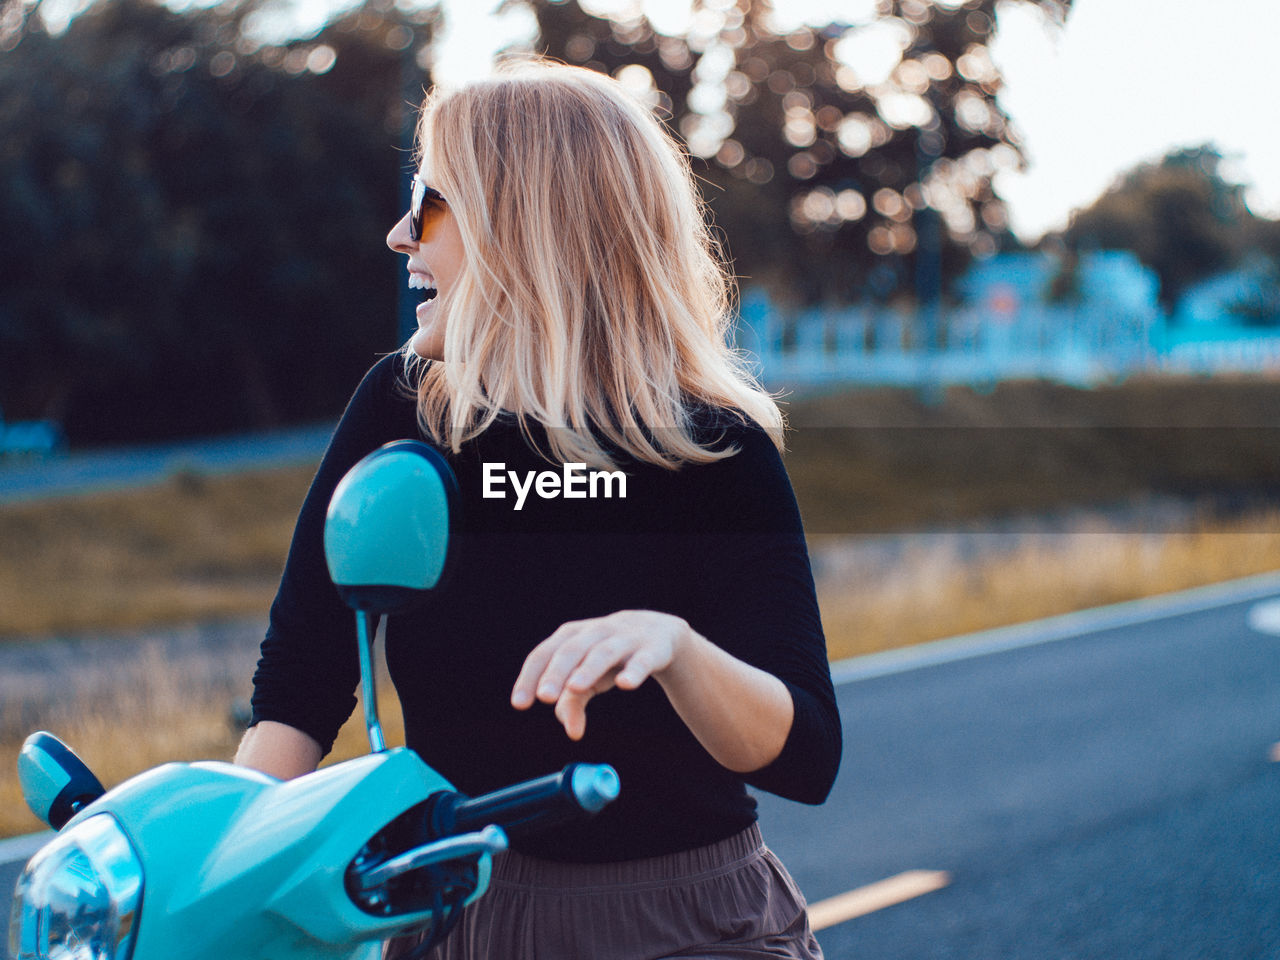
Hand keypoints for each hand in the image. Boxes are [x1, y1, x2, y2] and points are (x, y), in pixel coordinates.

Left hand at [510, 610, 691, 739]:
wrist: (660, 635)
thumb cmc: (611, 659)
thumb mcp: (589, 679)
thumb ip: (573, 702)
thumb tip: (571, 730)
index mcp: (571, 637)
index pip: (544, 654)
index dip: (530, 678)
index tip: (520, 704)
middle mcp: (594, 633)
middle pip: (571, 650)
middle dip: (556, 673)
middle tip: (544, 697)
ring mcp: (624, 639)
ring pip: (603, 652)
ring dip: (588, 669)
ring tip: (574, 688)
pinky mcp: (651, 650)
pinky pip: (642, 660)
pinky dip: (634, 671)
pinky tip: (626, 684)